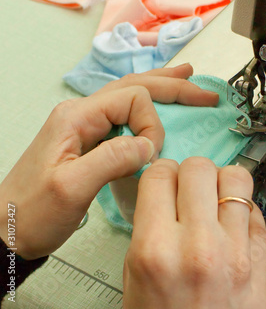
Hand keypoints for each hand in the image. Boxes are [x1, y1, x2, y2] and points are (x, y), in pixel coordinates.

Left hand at [0, 64, 218, 259]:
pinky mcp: (90, 140)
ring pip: (130, 94)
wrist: (9, 228)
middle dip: (172, 87)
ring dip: (163, 88)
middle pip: (135, 85)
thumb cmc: (32, 211)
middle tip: (203, 91)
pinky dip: (150, 106)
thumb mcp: (71, 188)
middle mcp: (82, 113)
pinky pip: (125, 114)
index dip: (152, 124)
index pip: (132, 99)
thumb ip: (112, 159)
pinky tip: (161, 104)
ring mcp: (86, 125)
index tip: (152, 156)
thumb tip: (148, 144)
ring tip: (187, 79)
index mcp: (77, 117)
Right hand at [123, 158, 265, 308]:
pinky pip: (257, 210)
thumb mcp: (135, 278)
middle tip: (188, 187)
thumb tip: (163, 193)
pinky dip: (244, 209)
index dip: (159, 173)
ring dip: (222, 183)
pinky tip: (232, 222)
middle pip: (199, 168)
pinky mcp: (261, 259)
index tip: (163, 180)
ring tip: (214, 198)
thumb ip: (148, 229)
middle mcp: (198, 245)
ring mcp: (235, 250)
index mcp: (156, 250)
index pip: (159, 175)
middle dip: (190, 173)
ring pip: (236, 178)